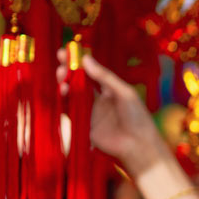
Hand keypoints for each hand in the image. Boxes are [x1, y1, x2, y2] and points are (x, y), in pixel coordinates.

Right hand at [56, 51, 163, 173]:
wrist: (137, 146)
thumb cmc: (137, 118)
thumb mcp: (124, 93)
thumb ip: (105, 77)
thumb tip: (86, 59)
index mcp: (111, 90)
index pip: (92, 73)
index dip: (80, 63)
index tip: (67, 51)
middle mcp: (99, 100)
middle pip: (79, 82)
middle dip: (68, 71)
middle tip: (60, 61)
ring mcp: (90, 112)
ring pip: (72, 95)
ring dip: (64, 83)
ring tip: (60, 75)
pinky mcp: (83, 124)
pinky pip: (69, 110)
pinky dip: (64, 100)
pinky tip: (62, 90)